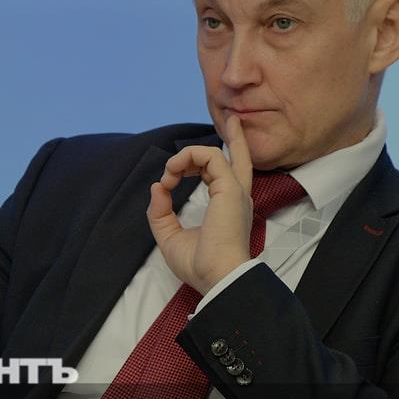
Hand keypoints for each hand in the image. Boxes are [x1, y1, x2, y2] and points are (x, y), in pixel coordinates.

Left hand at [147, 114, 253, 291]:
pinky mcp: (229, 188)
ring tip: (169, 172)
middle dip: (235, 137)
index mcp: (227, 208)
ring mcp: (235, 191)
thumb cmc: (200, 265)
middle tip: (232, 120)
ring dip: (184, 157)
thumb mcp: (170, 237)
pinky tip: (172, 172)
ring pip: (217, 153)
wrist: (217, 278)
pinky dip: (187, 158)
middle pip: (240, 158)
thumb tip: (157, 187)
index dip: (200, 165)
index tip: (169, 180)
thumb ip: (161, 212)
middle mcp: (236, 197)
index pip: (224, 176)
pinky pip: (210, 156)